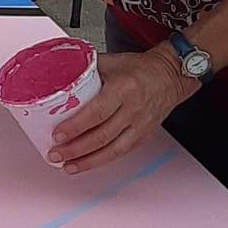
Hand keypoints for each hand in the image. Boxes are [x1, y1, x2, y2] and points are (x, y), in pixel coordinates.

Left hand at [50, 49, 188, 173]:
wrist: (171, 75)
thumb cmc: (142, 68)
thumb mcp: (112, 61)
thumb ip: (85, 67)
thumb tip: (58, 72)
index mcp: (124, 88)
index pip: (97, 112)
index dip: (75, 127)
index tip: (57, 135)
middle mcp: (133, 109)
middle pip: (102, 136)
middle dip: (75, 149)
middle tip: (55, 154)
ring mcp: (140, 125)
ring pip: (112, 150)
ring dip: (87, 161)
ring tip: (66, 165)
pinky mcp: (144, 135)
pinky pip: (121, 152)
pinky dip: (102, 160)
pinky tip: (86, 164)